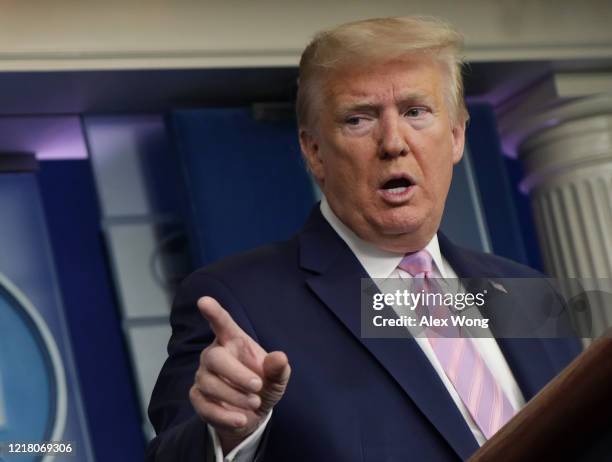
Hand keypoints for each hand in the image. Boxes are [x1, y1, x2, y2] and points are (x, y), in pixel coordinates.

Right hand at [189, 296, 290, 452]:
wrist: (252, 414)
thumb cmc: (264, 386)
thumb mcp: (277, 378)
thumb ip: (279, 368)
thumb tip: (280, 357)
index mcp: (233, 341)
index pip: (222, 323)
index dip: (213, 312)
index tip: (204, 301)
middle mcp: (214, 354)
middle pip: (214, 357)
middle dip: (236, 374)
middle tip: (257, 386)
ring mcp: (203, 375)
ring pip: (210, 384)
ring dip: (234, 396)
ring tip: (255, 403)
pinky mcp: (197, 397)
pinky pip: (205, 405)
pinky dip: (225, 415)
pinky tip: (241, 419)